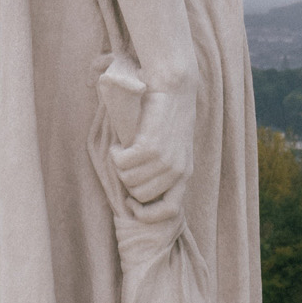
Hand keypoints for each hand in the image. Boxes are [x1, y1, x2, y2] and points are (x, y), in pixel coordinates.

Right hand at [100, 62, 194, 211]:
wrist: (173, 88)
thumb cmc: (166, 117)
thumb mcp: (171, 148)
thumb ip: (160, 170)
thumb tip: (136, 193)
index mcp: (185, 174)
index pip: (169, 211)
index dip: (148, 214)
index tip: (132, 203)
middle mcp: (178, 170)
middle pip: (141, 195)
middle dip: (127, 181)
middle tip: (125, 163)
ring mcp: (166, 160)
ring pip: (129, 179)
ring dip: (120, 165)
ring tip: (123, 149)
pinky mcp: (151, 146)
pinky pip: (123, 162)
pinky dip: (116, 153)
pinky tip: (120, 143)